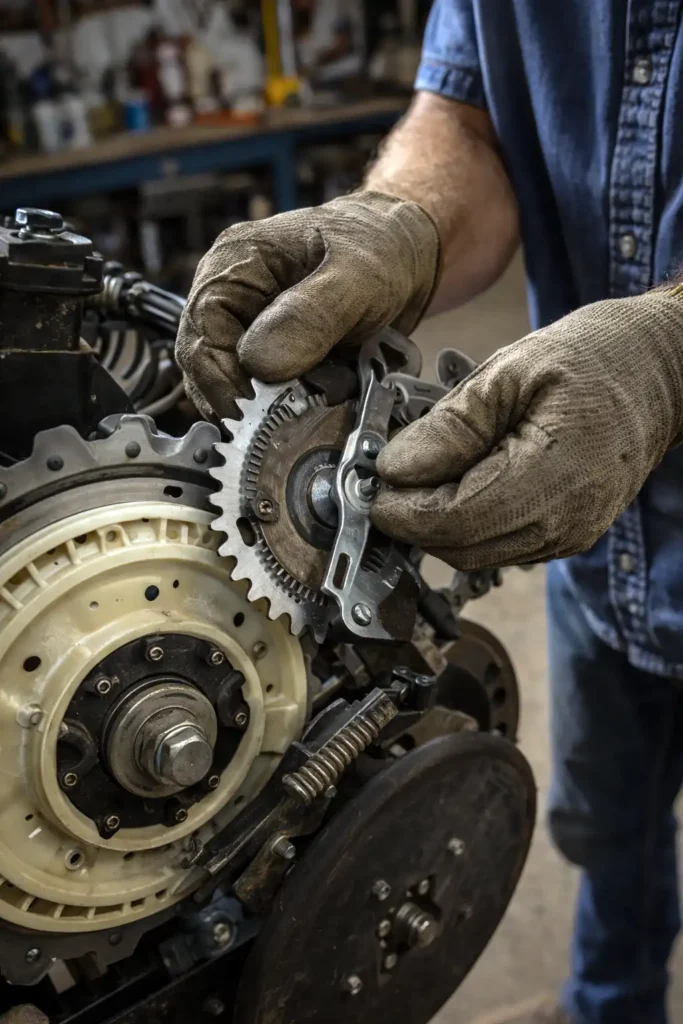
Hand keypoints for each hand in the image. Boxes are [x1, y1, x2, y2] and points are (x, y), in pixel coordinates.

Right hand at [176, 192, 438, 417]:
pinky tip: (318, 408)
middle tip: (287, 423)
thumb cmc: (382, 246)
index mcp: (234, 264)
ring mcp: (250, 331)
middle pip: (209, 368)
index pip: (200, 334)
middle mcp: (231, 298)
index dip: (219, 380)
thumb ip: (312, 315)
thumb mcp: (358, 275)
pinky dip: (289, 410)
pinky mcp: (274, 358)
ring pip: (237, 388)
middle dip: (248, 401)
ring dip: (270, 410)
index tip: (251, 414)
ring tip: (314, 408)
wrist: (410, 255)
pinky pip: (266, 396)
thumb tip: (259, 363)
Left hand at [371, 290, 682, 568]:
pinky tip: (455, 481)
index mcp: (554, 476)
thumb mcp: (512, 371)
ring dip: (435, 523)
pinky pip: (499, 545)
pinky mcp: (568, 534)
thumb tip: (393, 467)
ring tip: (417, 474)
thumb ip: (451, 425)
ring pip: (475, 553)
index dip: (401, 509)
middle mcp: (565, 521)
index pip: (454, 520)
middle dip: (411, 518)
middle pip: (459, 547)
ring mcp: (569, 535)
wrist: (664, 369)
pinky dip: (466, 523)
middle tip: (382, 476)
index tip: (368, 483)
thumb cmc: (599, 355)